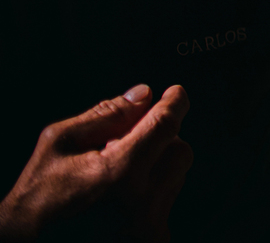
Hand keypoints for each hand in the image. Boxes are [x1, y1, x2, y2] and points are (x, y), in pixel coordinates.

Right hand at [0, 84, 192, 241]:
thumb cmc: (38, 197)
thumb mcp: (59, 144)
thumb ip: (104, 115)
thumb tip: (143, 94)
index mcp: (120, 173)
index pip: (165, 126)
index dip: (174, 104)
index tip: (175, 93)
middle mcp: (143, 202)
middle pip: (179, 150)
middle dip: (160, 139)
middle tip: (129, 141)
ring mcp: (150, 226)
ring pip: (176, 176)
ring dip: (156, 165)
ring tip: (119, 174)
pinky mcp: (153, 240)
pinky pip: (167, 203)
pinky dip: (152, 192)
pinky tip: (122, 198)